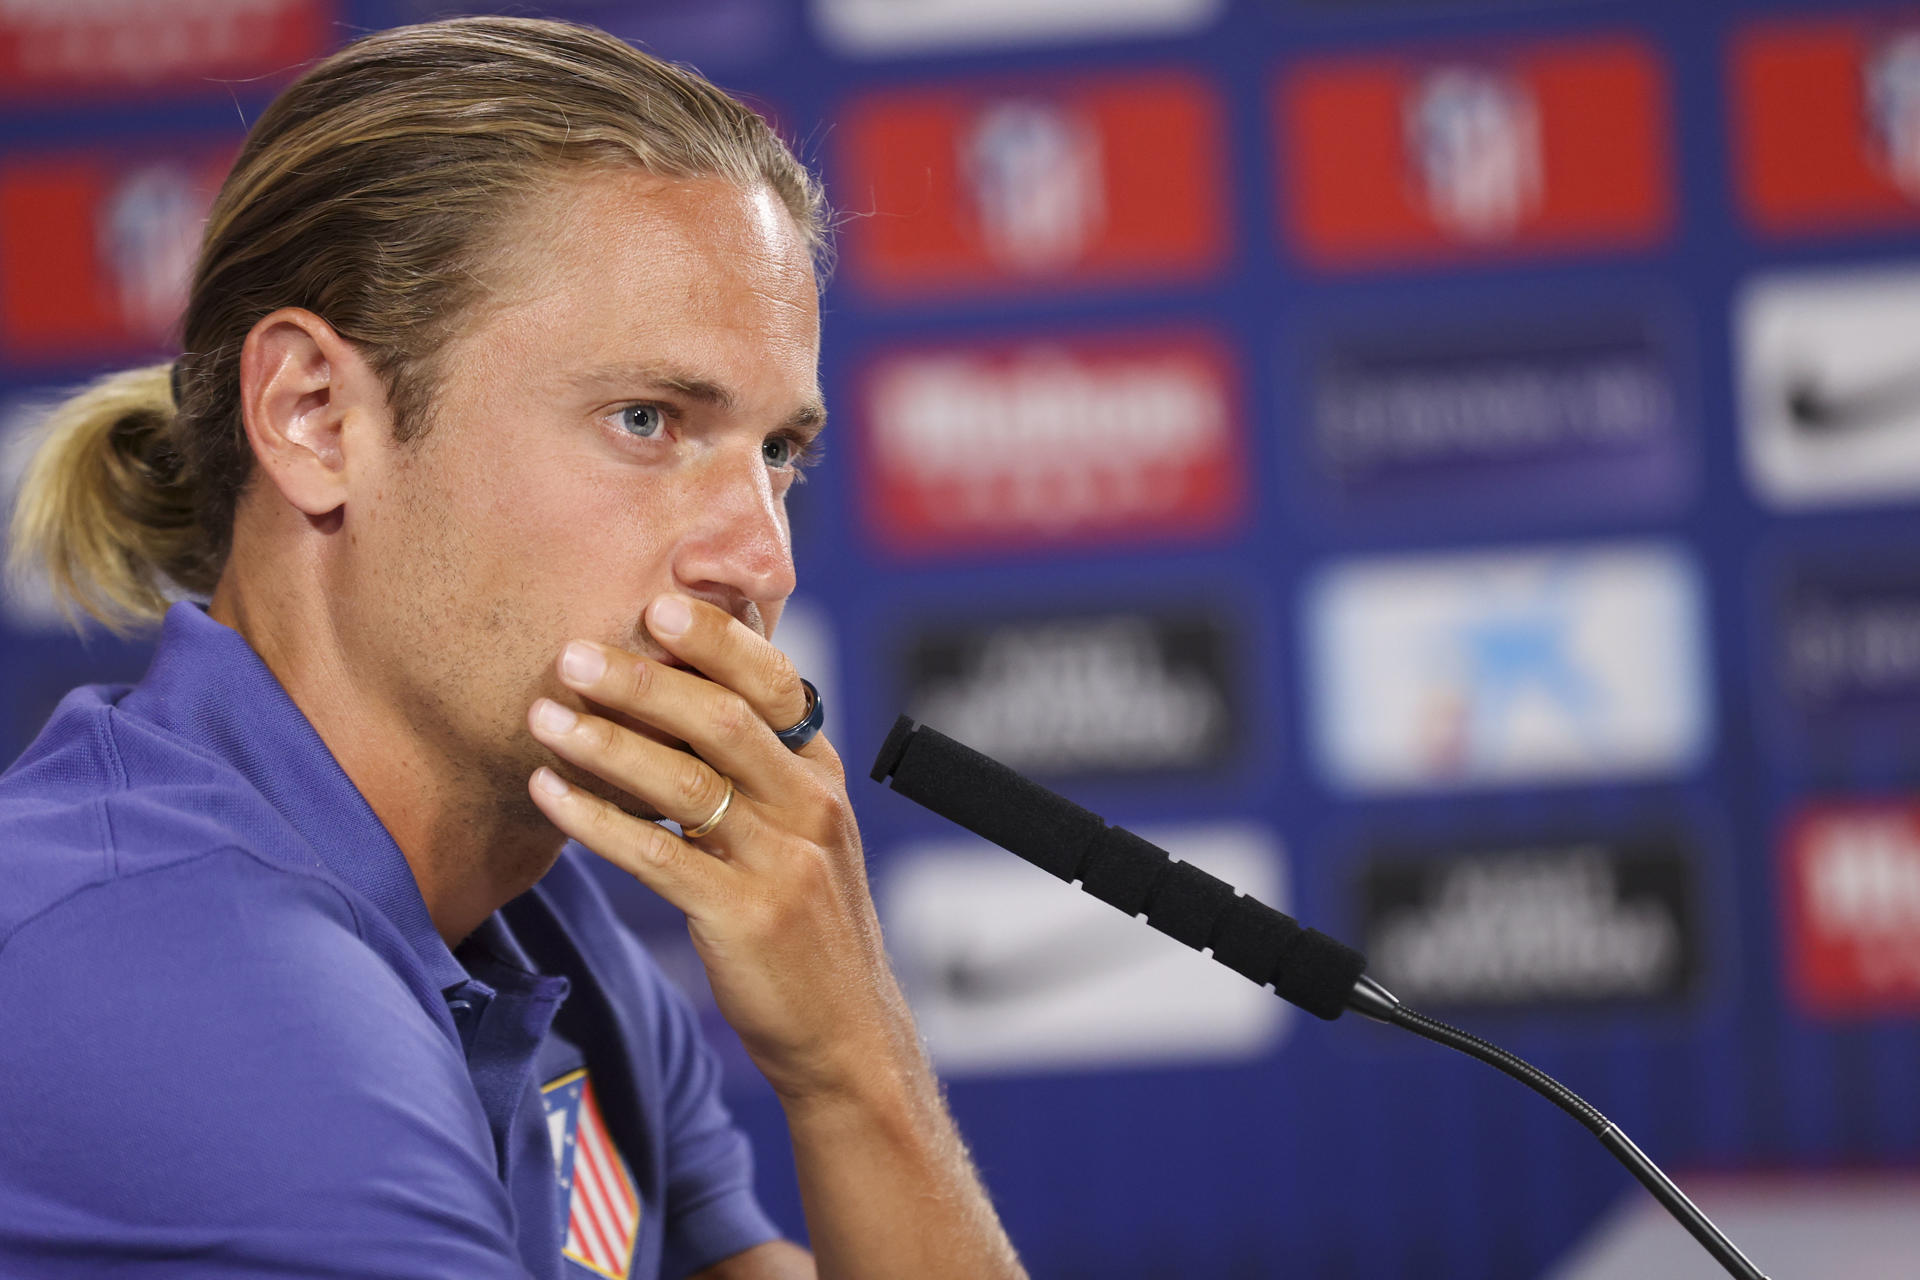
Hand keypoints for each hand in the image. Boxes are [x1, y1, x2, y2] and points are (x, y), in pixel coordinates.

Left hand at [525, 594, 916, 1104]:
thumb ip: (752, 769)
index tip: (656, 603)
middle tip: (573, 653)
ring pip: (686, 783)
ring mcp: (780, 864)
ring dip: (606, 743)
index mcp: (820, 775)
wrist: (844, 1033)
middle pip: (723, 722)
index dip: (717, 641)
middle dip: (644, 681)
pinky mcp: (744, 918)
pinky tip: (548, 793)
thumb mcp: (798, 833)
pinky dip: (597, 819)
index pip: (776, 684)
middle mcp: (809, 807)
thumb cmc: (805, 924)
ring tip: (543, 715)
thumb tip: (667, 696)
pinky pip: (658, 856)